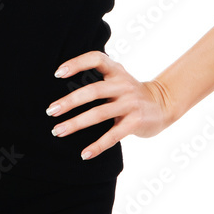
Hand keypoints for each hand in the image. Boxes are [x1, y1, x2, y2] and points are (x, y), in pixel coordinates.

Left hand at [45, 51, 176, 159]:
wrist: (163, 104)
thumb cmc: (130, 93)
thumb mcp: (118, 79)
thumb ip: (98, 79)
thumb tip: (64, 87)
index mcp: (116, 71)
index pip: (96, 59)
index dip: (77, 63)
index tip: (58, 73)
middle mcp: (123, 85)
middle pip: (93, 91)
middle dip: (69, 102)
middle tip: (51, 111)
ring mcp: (131, 103)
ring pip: (99, 114)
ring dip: (76, 124)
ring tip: (58, 131)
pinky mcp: (136, 122)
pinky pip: (113, 135)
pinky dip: (97, 146)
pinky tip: (84, 154)